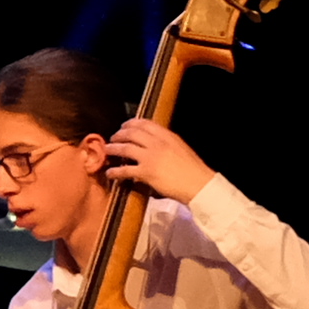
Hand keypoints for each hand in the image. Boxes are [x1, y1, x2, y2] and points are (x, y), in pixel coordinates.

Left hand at [101, 116, 216, 205]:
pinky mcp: (146, 172)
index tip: (124, 126)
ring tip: (107, 150)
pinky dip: (115, 171)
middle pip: (131, 133)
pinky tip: (110, 173)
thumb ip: (167, 144)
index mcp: (168, 137)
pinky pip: (125, 170)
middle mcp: (158, 144)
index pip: (144, 123)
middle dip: (119, 134)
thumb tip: (154, 143)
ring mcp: (151, 157)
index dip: (130, 123)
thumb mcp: (181, 149)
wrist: (200, 185)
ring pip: (124, 148)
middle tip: (113, 138)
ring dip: (113, 149)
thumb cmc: (194, 170)